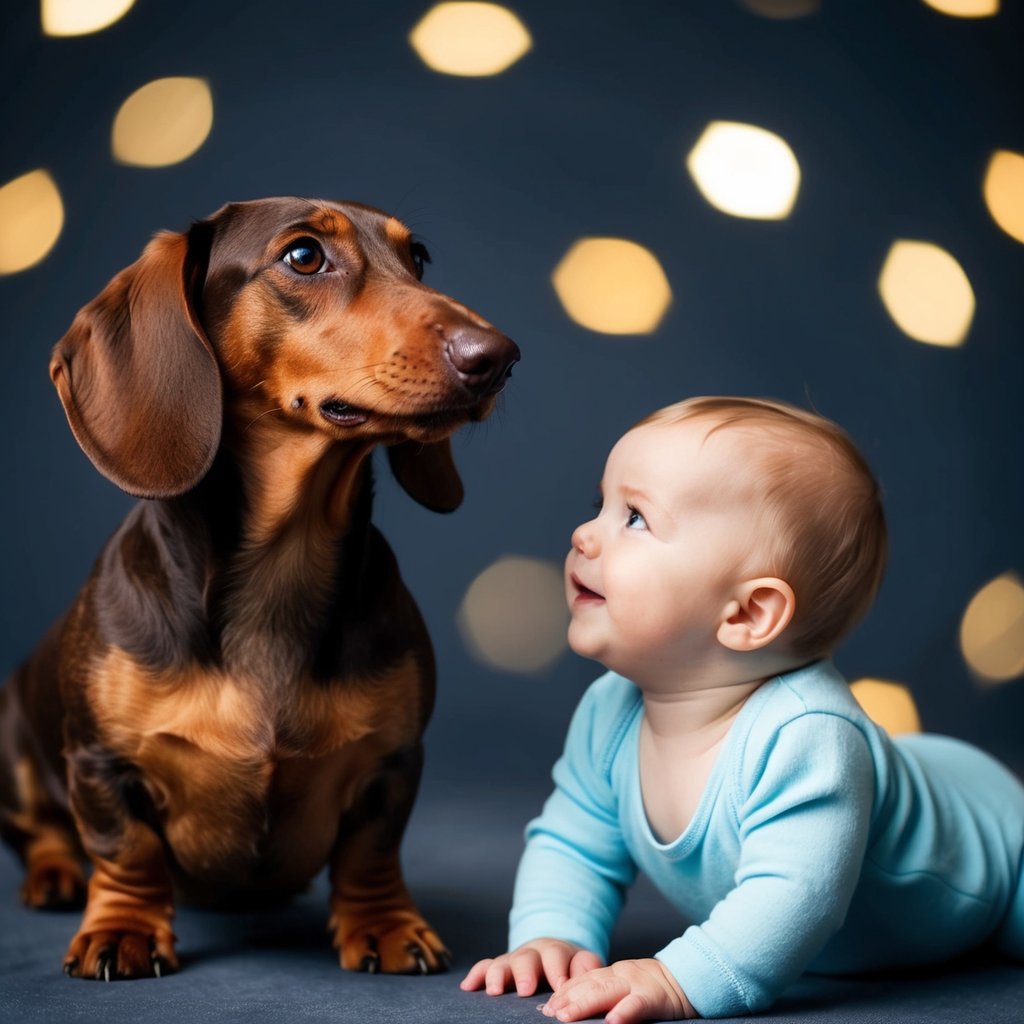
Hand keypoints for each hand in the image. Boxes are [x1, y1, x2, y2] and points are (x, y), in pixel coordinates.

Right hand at [460, 938, 602, 997]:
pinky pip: (486, 965)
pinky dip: (477, 974)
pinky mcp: (501, 965)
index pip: (564, 958)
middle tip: (526, 990)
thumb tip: (595, 986)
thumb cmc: (572, 970)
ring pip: (507, 960)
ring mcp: (518, 959)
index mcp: (564, 953)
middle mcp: (539, 953)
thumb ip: (588, 972)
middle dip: (528, 972)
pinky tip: (468, 987)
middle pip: (531, 957)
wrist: (555, 953)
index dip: (565, 971)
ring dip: (499, 974)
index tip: (563, 987)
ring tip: (494, 991)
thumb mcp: (585, 967)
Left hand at [539, 957, 696, 1022]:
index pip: (582, 980)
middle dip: (568, 999)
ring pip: (607, 992)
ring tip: (567, 1017)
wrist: (687, 979)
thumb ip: (603, 993)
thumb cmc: (651, 991)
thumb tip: (573, 1011)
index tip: (546, 1007)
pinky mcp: (654, 998)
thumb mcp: (624, 987)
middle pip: (589, 985)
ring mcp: (637, 984)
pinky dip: (624, 1012)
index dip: (564, 992)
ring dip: (585, 1004)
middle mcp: (620, 976)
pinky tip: (612, 1022)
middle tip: (549, 1013)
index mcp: (611, 974)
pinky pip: (637, 1005)